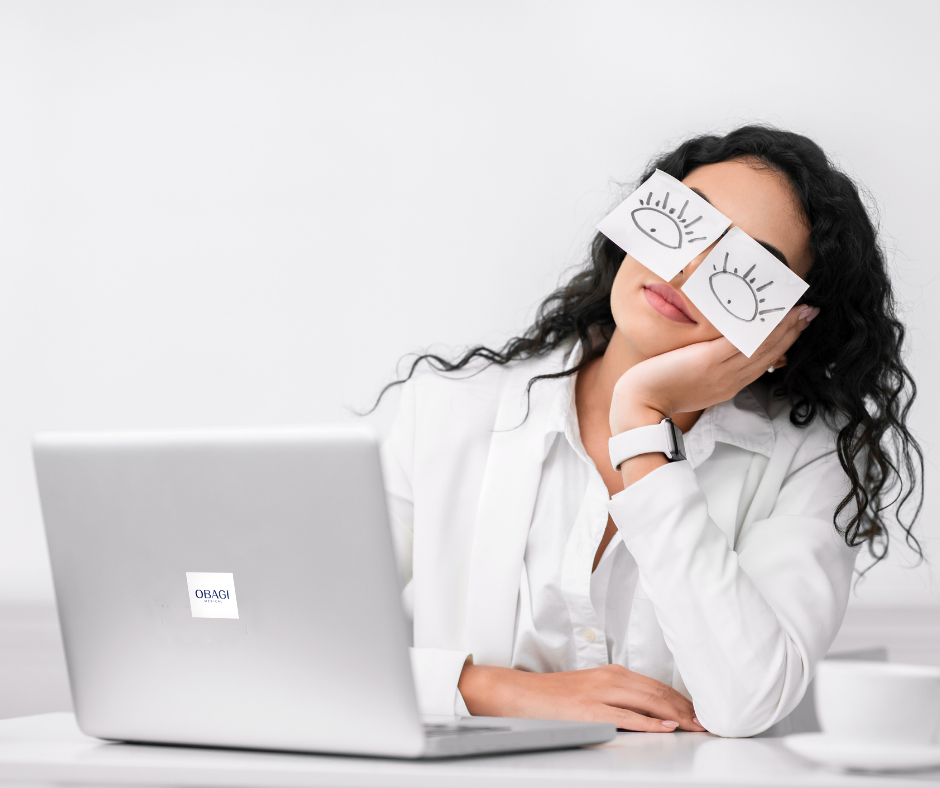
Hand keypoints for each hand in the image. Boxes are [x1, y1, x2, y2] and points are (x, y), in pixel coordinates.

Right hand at [457, 663, 706, 731]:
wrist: (518, 694)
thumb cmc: (553, 696)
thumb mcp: (590, 689)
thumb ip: (617, 696)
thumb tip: (647, 712)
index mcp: (611, 673)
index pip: (656, 685)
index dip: (682, 699)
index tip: (700, 711)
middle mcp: (609, 679)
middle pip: (658, 692)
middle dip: (687, 708)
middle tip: (708, 721)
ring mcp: (599, 695)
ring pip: (648, 702)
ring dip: (677, 715)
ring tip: (697, 725)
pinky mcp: (589, 712)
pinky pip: (627, 717)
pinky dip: (650, 722)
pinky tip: (666, 727)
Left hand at [609, 304, 818, 433]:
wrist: (640, 405)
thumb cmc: (660, 389)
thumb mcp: (695, 382)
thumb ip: (712, 368)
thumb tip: (719, 350)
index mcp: (729, 385)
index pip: (763, 362)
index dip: (784, 343)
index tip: (799, 326)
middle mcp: (731, 380)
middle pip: (769, 353)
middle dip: (792, 332)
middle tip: (810, 311)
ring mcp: (721, 371)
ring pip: (760, 346)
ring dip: (783, 326)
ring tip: (799, 308)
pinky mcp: (708, 361)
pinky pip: (739, 342)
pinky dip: (757, 328)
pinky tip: (769, 314)